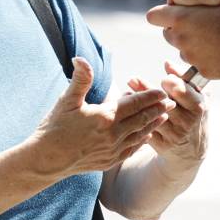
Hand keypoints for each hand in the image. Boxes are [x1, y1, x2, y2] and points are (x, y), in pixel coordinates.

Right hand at [29, 58, 173, 178]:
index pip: (135, 104)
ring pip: (140, 135)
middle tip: (172, 101)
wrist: (47, 160)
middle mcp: (113, 135)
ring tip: (164, 116)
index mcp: (105, 117)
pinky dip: (141, 140)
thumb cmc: (54, 128)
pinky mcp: (109, 161)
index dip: (150, 96)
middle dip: (158, 109)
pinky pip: (131, 149)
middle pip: (142, 119)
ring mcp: (112, 150)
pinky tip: (146, 136)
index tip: (162, 90)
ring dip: (153, 124)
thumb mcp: (67, 100)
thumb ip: (80, 79)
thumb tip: (81, 58)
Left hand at [126, 61, 205, 164]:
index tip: (163, 79)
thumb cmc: (194, 114)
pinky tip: (126, 109)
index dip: (170, 83)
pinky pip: (145, 128)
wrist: (192, 148)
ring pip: (150, 115)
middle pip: (162, 102)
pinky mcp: (161, 145)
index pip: (180, 91)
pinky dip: (135, 118)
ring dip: (136, 103)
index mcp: (198, 107)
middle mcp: (186, 123)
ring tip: (126, 92)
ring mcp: (173, 135)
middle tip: (132, 79)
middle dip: (145, 89)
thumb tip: (167, 63)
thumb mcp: (197, 95)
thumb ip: (183, 77)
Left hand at [146, 0, 219, 79]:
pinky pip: (198, 63)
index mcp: (181, 17)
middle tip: (199, 22)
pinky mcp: (204, 71)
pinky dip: (206, 57)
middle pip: (168, 33)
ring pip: (183, 49)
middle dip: (179, 28)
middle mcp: (181, 38)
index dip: (164, 12)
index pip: (154, 16)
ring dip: (192, 43)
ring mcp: (191, 56)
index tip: (176, 9)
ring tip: (214, 36)